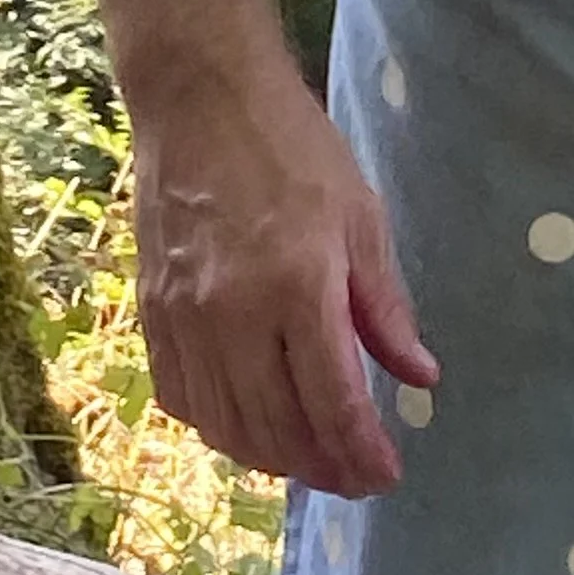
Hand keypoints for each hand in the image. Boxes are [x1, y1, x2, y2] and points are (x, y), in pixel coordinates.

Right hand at [133, 59, 435, 496]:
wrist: (200, 97)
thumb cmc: (292, 146)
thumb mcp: (360, 214)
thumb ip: (386, 306)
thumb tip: (421, 376)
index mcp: (298, 286)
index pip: (334, 403)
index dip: (362, 454)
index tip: (387, 477)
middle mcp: (235, 316)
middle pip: (280, 430)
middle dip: (324, 466)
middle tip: (354, 475)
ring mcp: (186, 320)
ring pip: (229, 429)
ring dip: (274, 458)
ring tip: (310, 457)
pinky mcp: (152, 315)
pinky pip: (184, 401)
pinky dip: (221, 430)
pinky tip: (250, 425)